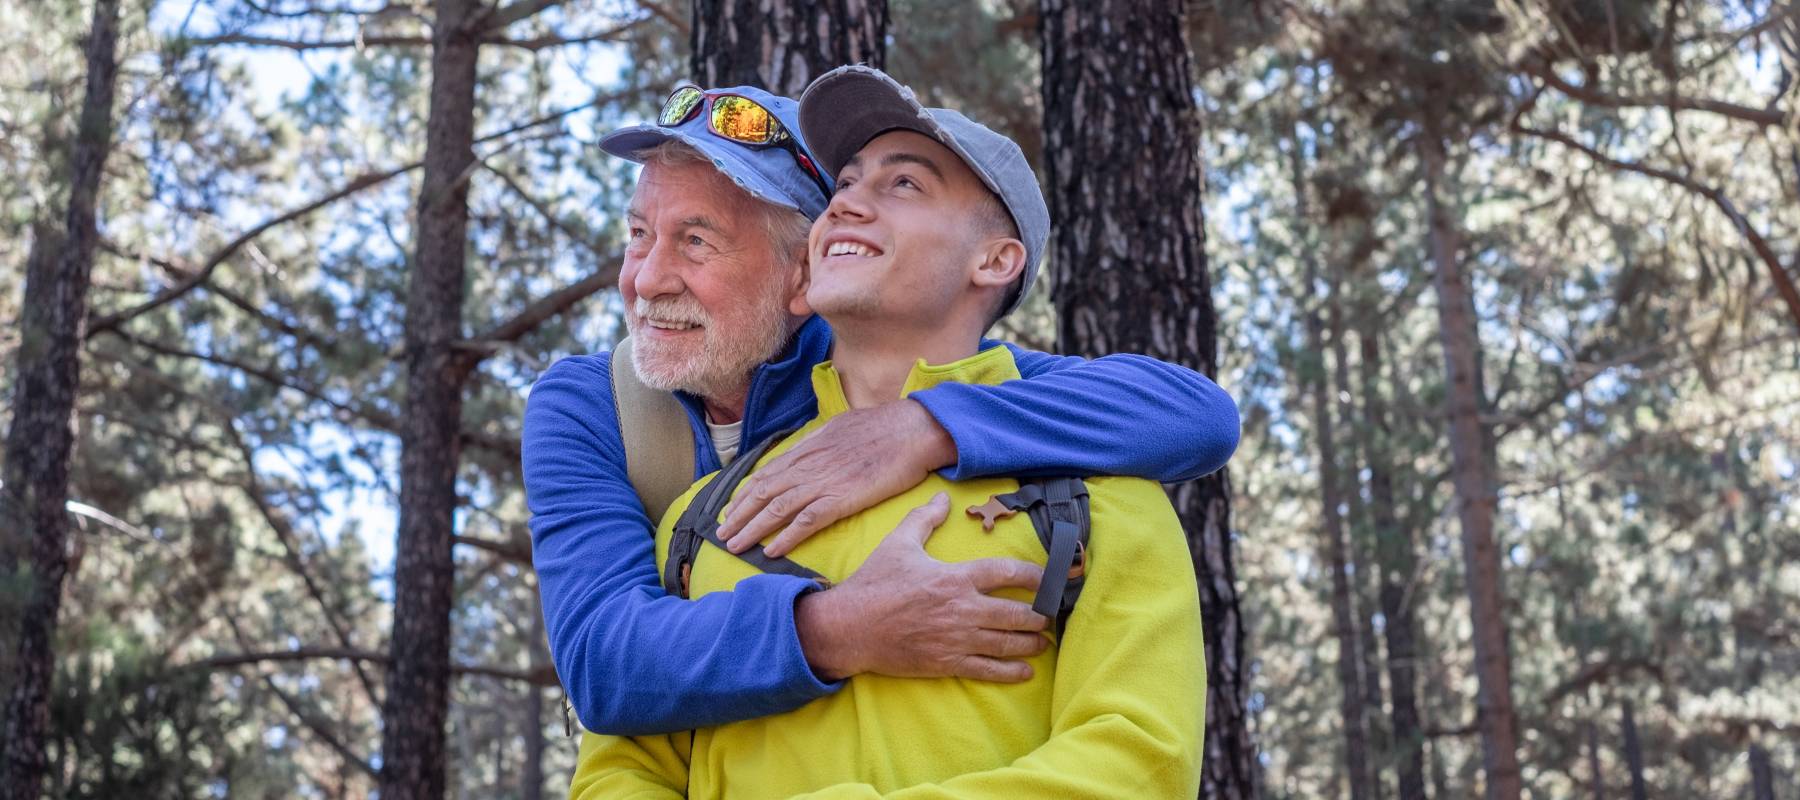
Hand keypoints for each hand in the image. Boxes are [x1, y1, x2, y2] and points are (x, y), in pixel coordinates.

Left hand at [720, 398, 954, 556]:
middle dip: (739, 515)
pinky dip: (787, 536)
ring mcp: (824, 481)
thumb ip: (818, 441)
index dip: (745, 494)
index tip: (731, 510)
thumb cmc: (883, 427)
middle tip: (721, 535)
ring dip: (753, 529)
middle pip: (763, 493)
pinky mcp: (842, 497)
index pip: (766, 473)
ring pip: (777, 508)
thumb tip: (804, 448)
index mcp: (808, 448)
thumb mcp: (840, 426)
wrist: (913, 429)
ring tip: (735, 546)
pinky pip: (807, 520)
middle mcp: (809, 465)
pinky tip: (772, 550)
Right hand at [794, 493, 1049, 681]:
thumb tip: (944, 497)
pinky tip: (1026, 671)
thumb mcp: (898, 543)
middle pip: (1017, 613)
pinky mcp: (947, 663)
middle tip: (1050, 614)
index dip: (1036, 575)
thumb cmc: (874, 583)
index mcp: (955, 577)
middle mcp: (962, 609)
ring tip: (1043, 641)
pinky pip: (988, 670)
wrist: (850, 627)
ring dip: (1032, 643)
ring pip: (1007, 643)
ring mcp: (957, 639)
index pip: (1007, 573)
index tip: (1053, 578)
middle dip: (1039, 615)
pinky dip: (1011, 672)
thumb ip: (924, 518)